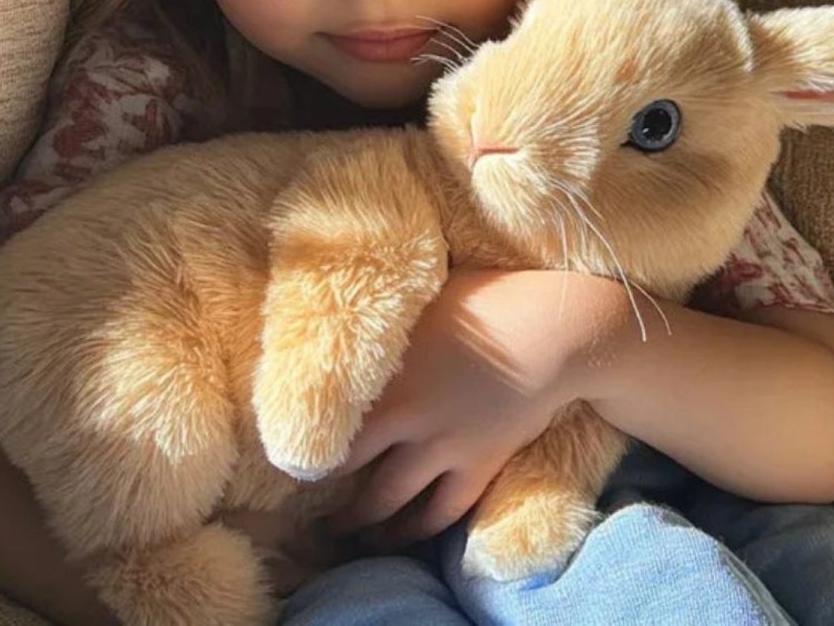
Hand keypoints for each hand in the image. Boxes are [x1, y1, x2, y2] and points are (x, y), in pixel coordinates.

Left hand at [325, 267, 605, 548]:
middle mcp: (404, 416)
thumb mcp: (425, 296)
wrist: (550, 330)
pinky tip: (400, 537)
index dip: (300, 437)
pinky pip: (440, 512)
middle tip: (301, 501)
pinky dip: (416, 529)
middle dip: (322, 488)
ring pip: (388, 499)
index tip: (283, 450)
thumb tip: (357, 304)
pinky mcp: (476, 466)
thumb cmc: (487, 298)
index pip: (324, 416)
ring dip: (362, 521)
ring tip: (344, 533)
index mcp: (384, 373)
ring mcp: (441, 446)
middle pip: (347, 466)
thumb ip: (391, 318)